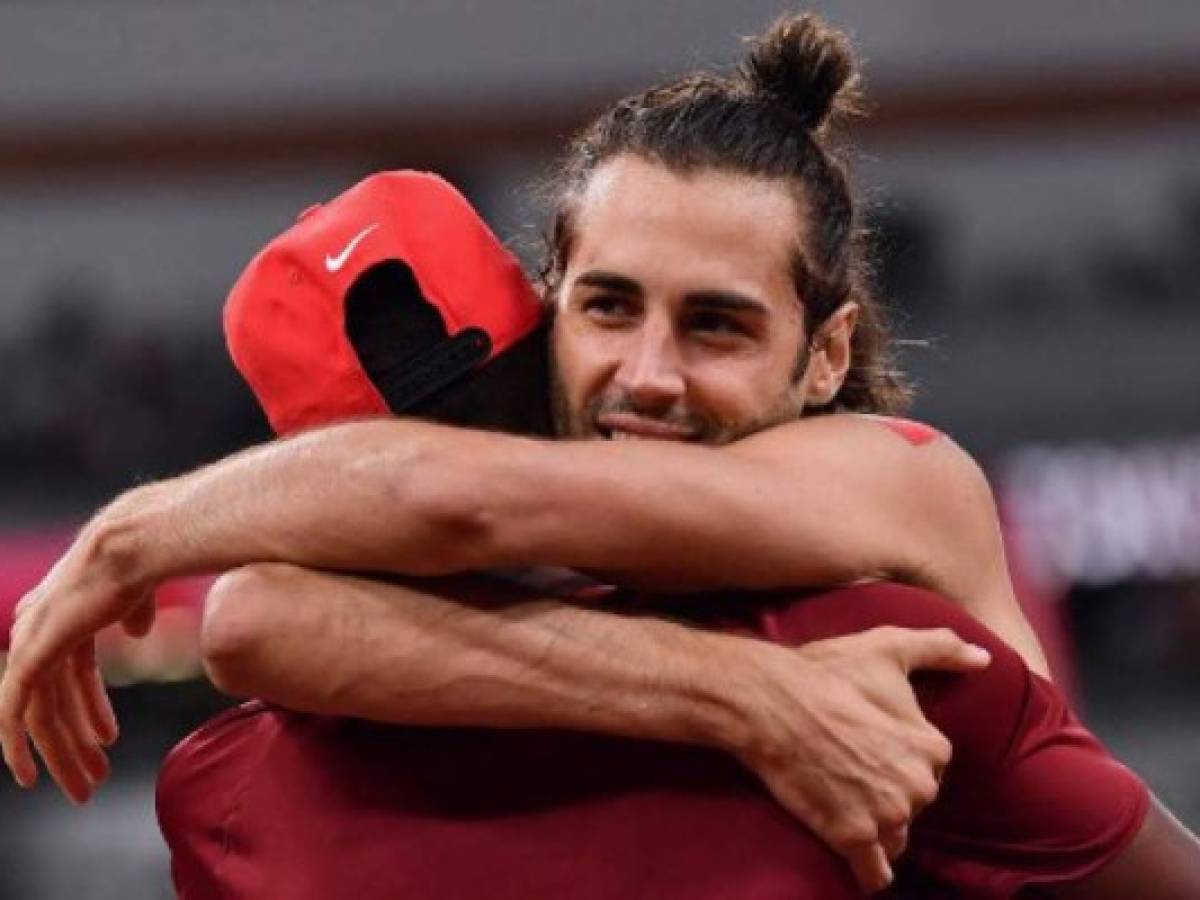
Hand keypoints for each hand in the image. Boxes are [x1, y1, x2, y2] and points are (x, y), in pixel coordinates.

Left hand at [0, 515, 154, 802]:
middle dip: (73, 743)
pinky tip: (29, 774)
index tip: (107, 742)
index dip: (89, 711)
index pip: (69, 674)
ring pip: (38, 713)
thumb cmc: (150, 559)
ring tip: (86, 784)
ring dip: (60, 753)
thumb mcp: (138, 594)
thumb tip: (134, 629)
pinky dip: (17, 745)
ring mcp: (32, 639)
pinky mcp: (31, 654)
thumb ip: (132, 612)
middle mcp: (37, 626)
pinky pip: (15, 711)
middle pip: (51, 699)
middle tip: (91, 779)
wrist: (139, 546)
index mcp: (62, 612)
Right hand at [716, 626, 989, 893]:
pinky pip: (874, 874)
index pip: (930, 768)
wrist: (771, 702)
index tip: (873, 749)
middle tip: (853, 775)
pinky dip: (866, 869)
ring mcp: (887, 816)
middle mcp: (917, 786)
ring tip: (846, 807)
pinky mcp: (853, 838)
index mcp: (932, 747)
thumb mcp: (887, 647)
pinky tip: (854, 855)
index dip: (901, 758)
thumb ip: (940, 648)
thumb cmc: (827, 672)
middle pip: (913, 804)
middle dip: (890, 795)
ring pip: (895, 838)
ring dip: (877, 829)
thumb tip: (983, 658)